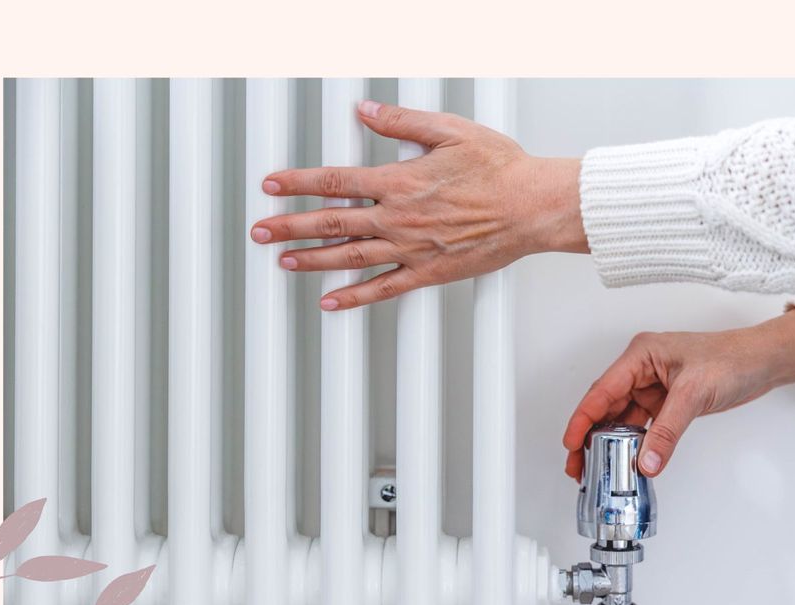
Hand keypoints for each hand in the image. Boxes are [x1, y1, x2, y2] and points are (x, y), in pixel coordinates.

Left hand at [250, 100, 586, 310]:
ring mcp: (411, 248)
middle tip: (261, 231)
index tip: (272, 186)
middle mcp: (399, 218)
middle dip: (291, 226)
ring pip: (349, 257)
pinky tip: (331, 301)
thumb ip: (403, 123)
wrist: (532, 207)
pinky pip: (384, 288)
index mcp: (400, 182)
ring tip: (283, 262)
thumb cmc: (501, 170)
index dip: (298, 183)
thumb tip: (366, 112)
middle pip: (332, 223)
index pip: (335, 181)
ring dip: (311, 260)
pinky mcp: (429, 272)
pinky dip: (354, 297)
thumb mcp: (450, 131)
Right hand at [562, 310, 794, 479]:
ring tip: (596, 469)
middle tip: (578, 465)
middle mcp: (641, 369)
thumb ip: (667, 431)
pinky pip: (642, 425)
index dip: (583, 418)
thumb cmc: (732, 358)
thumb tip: (647, 461)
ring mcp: (653, 386)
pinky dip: (634, 444)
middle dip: (590, 437)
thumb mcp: (694, 394)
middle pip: (605, 406)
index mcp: (640, 355)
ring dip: (610, 443)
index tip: (571, 443)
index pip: (602, 391)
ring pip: (622, 419)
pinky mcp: (666, 401)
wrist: (762, 361)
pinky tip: (627, 460)